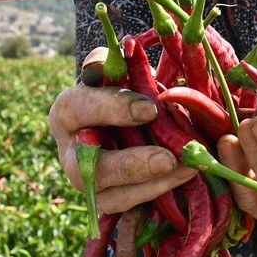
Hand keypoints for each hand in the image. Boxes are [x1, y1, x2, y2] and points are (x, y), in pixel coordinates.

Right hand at [48, 49, 194, 214]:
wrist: (123, 123)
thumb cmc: (121, 91)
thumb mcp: (116, 70)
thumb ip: (114, 61)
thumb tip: (126, 49)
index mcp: (67, 111)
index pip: (78, 108)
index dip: (112, 108)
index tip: (150, 108)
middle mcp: (69, 152)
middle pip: (85, 167)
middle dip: (129, 165)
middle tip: (167, 158)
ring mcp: (86, 183)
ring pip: (109, 195)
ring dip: (152, 183)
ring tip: (188, 167)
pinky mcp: (107, 202)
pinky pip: (129, 207)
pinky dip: (158, 193)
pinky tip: (187, 176)